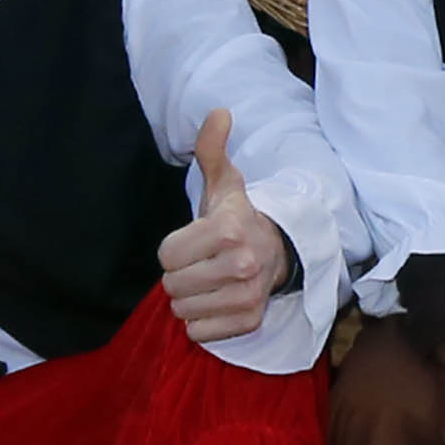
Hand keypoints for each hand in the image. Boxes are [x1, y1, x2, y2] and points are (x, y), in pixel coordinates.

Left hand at [161, 113, 297, 343]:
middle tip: (201, 263)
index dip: (173, 250)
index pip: (166, 256)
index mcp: (227, 229)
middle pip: (172, 286)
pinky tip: (216, 302)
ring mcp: (247, 295)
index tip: (193, 242)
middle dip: (180, 276)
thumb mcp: (224, 182)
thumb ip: (212, 148)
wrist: (278, 252)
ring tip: (209, 282)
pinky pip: (199, 333)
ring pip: (183, 311)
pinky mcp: (250, 321)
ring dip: (189, 299)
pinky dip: (202, 322)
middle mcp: (241, 264)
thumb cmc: (239, 217)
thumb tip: (219, 111)